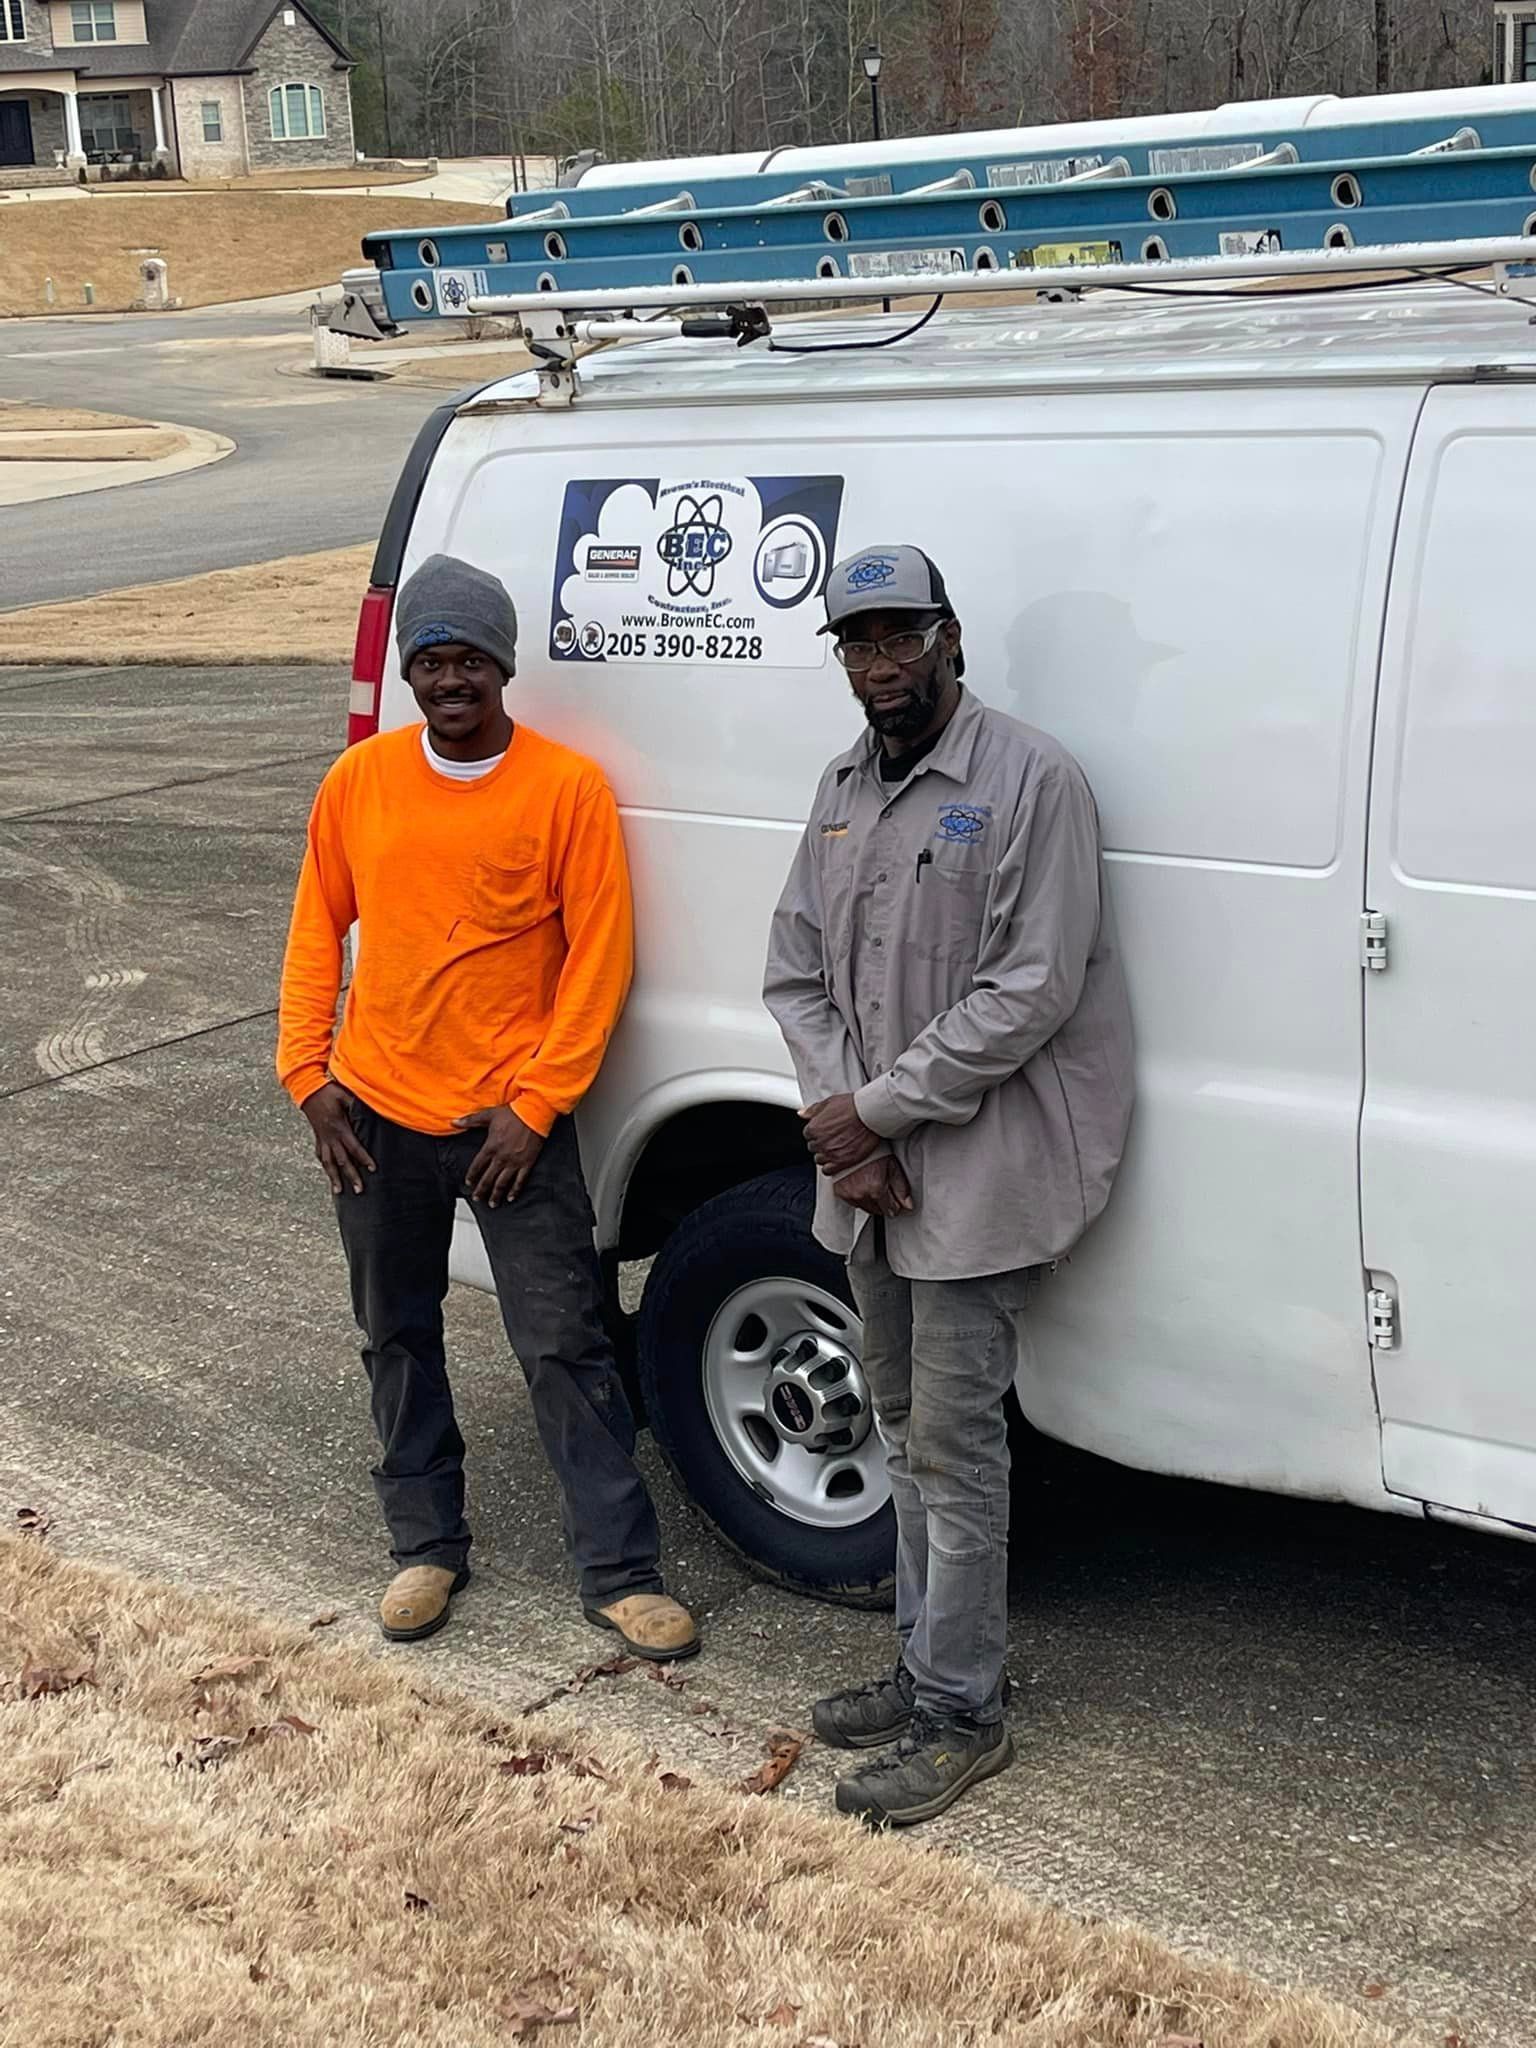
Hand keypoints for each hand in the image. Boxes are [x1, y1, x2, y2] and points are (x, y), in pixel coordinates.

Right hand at [301, 1081, 375, 1195]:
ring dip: (334, 1178)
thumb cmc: (328, 1091)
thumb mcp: (345, 1095)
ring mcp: (322, 1139)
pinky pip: (321, 1155)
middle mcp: (330, 1137)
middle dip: (351, 1176)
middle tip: (359, 1190)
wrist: (307, 1090)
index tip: (372, 1169)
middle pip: (342, 1160)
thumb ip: (357, 1106)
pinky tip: (329, 1173)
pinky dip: (325, 1166)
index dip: (364, 1158)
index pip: (354, 1147)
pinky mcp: (318, 1137)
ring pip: (328, 1163)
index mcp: (339, 1127)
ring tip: (338, 1191)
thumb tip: (372, 1111)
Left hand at [455, 1105, 543, 1206]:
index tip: (468, 1183)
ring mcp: (515, 1162)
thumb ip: (470, 1120)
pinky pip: (520, 1181)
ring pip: (502, 1183)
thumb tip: (454, 1122)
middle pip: (488, 1179)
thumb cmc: (513, 1113)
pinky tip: (510, 1197)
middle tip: (477, 1198)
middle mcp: (501, 1157)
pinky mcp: (527, 1163)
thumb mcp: (488, 1115)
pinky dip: (515, 1190)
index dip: (471, 1176)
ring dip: (496, 1195)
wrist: (534, 1113)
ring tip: (492, 1203)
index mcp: (490, 1147)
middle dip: (481, 1190)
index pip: (477, 1166)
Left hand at [800, 1093, 879, 1177]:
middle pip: (813, 1147)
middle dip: (821, 1143)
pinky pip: (827, 1170)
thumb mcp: (829, 1102)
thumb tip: (802, 1114)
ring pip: (819, 1159)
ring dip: (825, 1155)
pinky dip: (830, 1167)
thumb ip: (813, 1110)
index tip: (825, 1131)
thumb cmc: (852, 1107)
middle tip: (833, 1138)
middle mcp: (820, 1142)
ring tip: (836, 1148)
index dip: (817, 1133)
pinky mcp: (842, 1162)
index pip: (808, 1135)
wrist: (869, 1115)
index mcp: (814, 1128)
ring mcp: (830, 1153)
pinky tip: (837, 1160)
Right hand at [833, 1155, 913, 1218]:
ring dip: (871, 1201)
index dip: (896, 1204)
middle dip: (884, 1203)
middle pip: (879, 1211)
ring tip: (872, 1184)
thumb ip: (901, 1188)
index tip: (896, 1197)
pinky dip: (859, 1197)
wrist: (849, 1142)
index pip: (891, 1210)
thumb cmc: (871, 1150)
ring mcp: (849, 1195)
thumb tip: (908, 1205)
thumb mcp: (892, 1165)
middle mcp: (862, 1195)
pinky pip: (854, 1203)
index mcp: (876, 1189)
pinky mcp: (840, 1193)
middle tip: (885, 1187)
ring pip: (866, 1208)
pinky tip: (862, 1185)